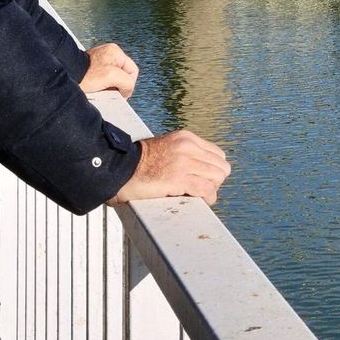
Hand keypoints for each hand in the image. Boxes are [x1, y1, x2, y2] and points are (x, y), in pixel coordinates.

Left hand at [81, 42, 138, 98]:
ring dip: (109, 87)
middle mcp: (108, 53)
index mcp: (115, 52)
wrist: (67, 76)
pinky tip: (95, 89)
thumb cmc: (86, 75)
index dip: (129, 84)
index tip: (120, 93)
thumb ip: (127, 81)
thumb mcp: (113, 76)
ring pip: (113, 78)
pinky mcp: (92, 68)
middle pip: (123, 75)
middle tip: (109, 92)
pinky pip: (103, 79)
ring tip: (101, 90)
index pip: (132, 71)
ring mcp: (100, 60)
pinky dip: (101, 86)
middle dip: (118, 85)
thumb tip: (127, 89)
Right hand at [108, 131, 230, 205]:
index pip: (218, 155)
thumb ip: (184, 154)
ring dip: (210, 190)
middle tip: (200, 189)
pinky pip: (207, 190)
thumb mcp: (165, 148)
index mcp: (186, 138)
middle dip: (214, 181)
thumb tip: (200, 171)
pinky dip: (207, 198)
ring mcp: (184, 162)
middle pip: (221, 167)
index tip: (202, 179)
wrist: (117, 169)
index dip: (212, 170)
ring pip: (217, 178)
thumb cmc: (138, 164)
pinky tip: (197, 201)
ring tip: (197, 195)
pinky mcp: (179, 178)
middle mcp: (188, 147)